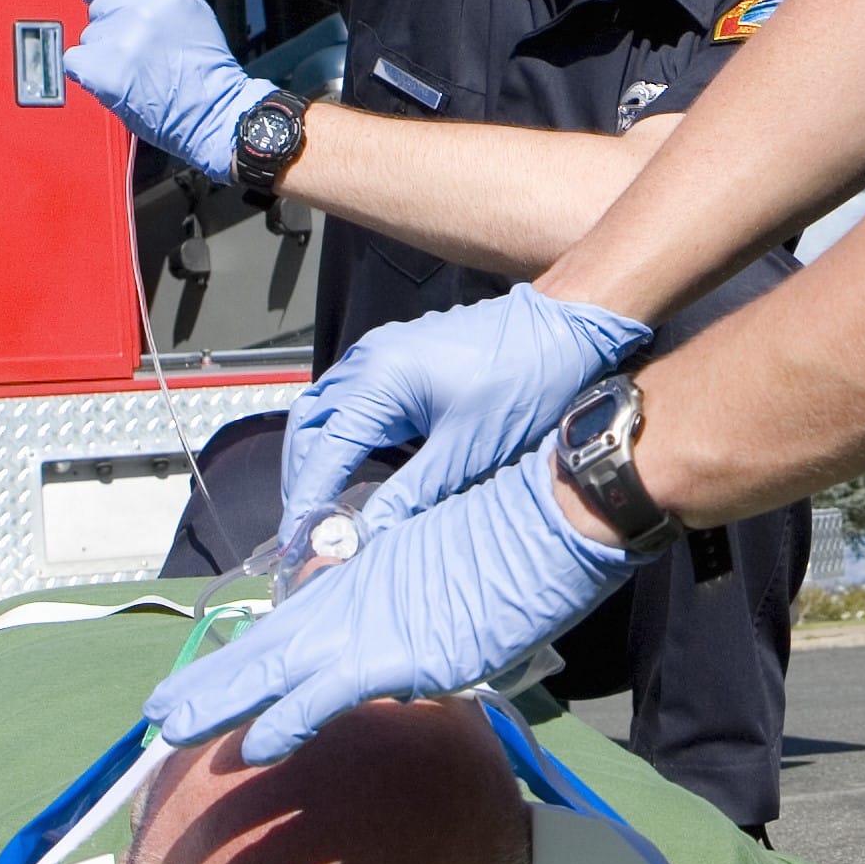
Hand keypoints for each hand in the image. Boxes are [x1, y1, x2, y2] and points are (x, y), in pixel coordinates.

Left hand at [62, 0, 273, 178]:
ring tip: (133, 67)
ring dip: (103, 50)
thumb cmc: (206, 63)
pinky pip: (74, 60)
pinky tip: (114, 78)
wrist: (212, 111)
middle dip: (110, 23)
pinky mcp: (101, 72)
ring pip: (89, 35)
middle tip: (135, 46)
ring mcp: (118, 43)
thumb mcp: (194, 5)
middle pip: (98, 6)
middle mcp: (138, 12)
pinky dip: (88, 71)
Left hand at [147, 453, 635, 765]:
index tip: (207, 681)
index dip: (246, 658)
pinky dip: (289, 720)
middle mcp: (354, 602)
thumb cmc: (518, 543)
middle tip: (157, 712)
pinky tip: (252, 747)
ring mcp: (371, 626)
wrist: (552, 518)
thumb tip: (410, 643)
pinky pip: (328, 694)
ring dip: (222, 702)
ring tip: (169, 728)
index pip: (290, 629)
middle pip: (266, 648)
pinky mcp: (396, 652)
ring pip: (276, 670)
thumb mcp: (453, 576)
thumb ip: (420, 609)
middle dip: (212, 683)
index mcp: (365, 584)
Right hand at [264, 283, 647, 562]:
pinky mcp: (400, 356)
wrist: (564, 327)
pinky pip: (354, 397)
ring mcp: (383, 352)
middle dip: (305, 475)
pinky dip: (346, 434)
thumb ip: (409, 496)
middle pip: (311, 424)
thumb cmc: (523, 380)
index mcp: (379, 378)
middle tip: (309, 525)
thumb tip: (369, 535)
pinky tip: (360, 468)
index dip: (307, 496)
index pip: (324, 447)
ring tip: (327, 504)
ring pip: (329, 409)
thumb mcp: (464, 453)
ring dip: (322, 453)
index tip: (300, 536)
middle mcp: (370, 358)